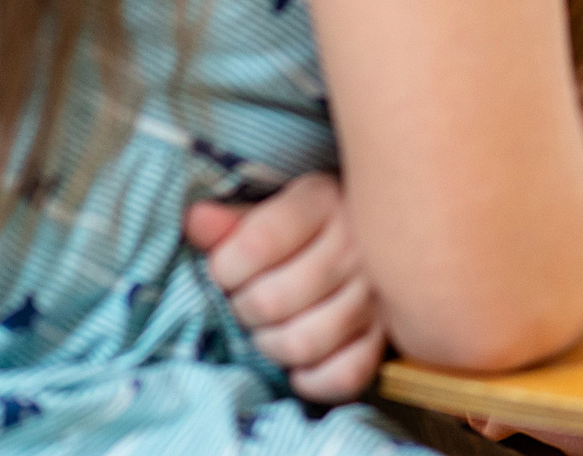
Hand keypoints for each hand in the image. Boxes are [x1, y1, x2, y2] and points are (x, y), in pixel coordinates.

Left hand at [184, 172, 384, 402]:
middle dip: (244, 308)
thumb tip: (196, 221)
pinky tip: (301, 363)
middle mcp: (356, 247)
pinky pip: (345, 375)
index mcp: (325, 203)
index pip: (257, 245)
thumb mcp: (272, 208)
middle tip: (249, 300)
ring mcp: (376, 295)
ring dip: (272, 344)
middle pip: (272, 302)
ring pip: (304, 343)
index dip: (225, 267)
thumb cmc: (309, 224)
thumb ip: (232, 221)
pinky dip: (313, 379)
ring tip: (271, 329)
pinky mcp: (386, 336)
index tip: (227, 268)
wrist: (381, 235)